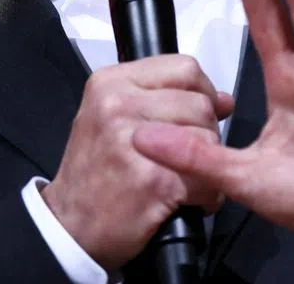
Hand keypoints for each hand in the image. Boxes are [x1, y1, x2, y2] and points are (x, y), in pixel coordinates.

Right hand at [42, 55, 234, 270]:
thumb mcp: (111, 116)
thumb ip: (163, 99)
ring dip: (207, 165)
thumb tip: (224, 100)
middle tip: (183, 156)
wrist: (69, 225)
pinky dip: (206, 196)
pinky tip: (187, 201)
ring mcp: (136, 142)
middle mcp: (118, 105)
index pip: (184, 68)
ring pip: (208, 139)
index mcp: (110, 82)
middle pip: (200, 104)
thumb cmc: (95, 171)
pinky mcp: (153, 180)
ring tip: (183, 178)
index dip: (201, 92)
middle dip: (204, 132)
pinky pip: (207, 179)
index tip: (195, 115)